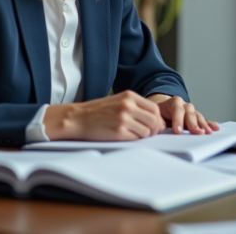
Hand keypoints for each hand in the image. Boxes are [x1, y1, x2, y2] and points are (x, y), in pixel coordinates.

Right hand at [44, 90, 166, 140]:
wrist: (78, 118)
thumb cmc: (98, 111)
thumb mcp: (119, 101)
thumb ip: (136, 107)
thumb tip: (156, 119)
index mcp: (130, 96)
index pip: (154, 108)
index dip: (157, 119)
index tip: (155, 125)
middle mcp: (128, 106)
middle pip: (154, 120)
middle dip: (154, 129)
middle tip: (149, 133)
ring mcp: (123, 119)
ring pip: (146, 131)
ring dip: (143, 135)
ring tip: (134, 134)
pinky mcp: (118, 132)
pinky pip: (136, 138)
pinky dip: (134, 139)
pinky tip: (126, 137)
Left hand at [148, 94, 218, 134]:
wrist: (162, 109)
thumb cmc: (158, 115)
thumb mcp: (156, 116)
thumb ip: (158, 121)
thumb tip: (159, 128)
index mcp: (173, 102)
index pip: (177, 110)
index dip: (178, 120)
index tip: (178, 131)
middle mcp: (184, 104)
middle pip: (190, 113)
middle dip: (193, 124)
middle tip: (196, 132)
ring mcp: (191, 111)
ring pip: (198, 116)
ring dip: (203, 125)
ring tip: (207, 132)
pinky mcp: (196, 117)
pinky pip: (203, 120)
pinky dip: (209, 124)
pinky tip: (215, 128)